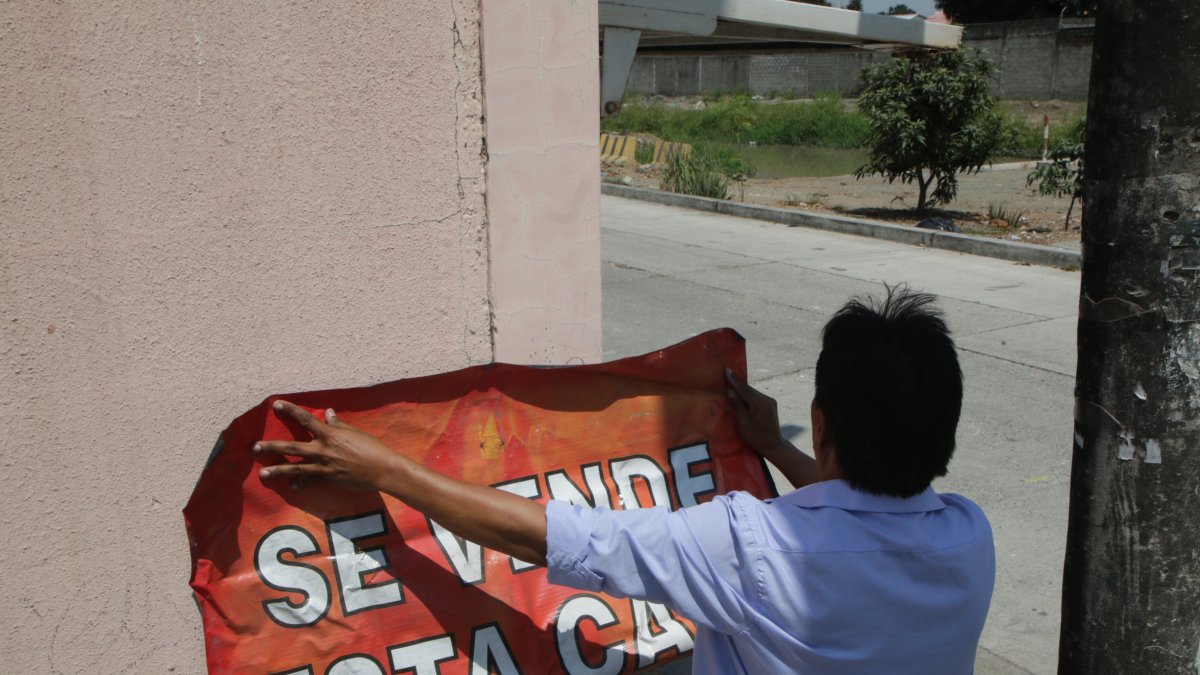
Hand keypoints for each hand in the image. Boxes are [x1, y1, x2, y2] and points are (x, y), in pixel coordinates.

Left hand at [255, 400, 399, 490]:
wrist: (382, 468)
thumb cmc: (371, 447)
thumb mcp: (355, 431)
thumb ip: (338, 423)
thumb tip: (328, 413)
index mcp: (329, 434)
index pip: (304, 418)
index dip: (289, 410)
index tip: (275, 405)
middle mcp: (322, 449)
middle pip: (291, 446)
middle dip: (272, 447)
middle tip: (255, 447)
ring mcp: (323, 466)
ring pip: (295, 468)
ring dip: (277, 470)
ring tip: (263, 473)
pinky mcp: (328, 479)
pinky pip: (310, 482)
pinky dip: (301, 484)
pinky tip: (292, 487)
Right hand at [724, 368, 786, 457]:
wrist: (773, 445)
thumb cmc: (756, 438)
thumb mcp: (744, 424)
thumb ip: (737, 406)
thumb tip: (730, 391)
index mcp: (760, 404)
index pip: (744, 390)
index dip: (734, 380)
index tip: (727, 370)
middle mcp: (767, 399)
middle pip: (749, 389)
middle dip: (737, 383)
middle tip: (726, 373)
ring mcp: (770, 401)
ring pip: (752, 392)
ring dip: (742, 389)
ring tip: (731, 382)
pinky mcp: (770, 404)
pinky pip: (756, 396)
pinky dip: (748, 395)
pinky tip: (740, 394)